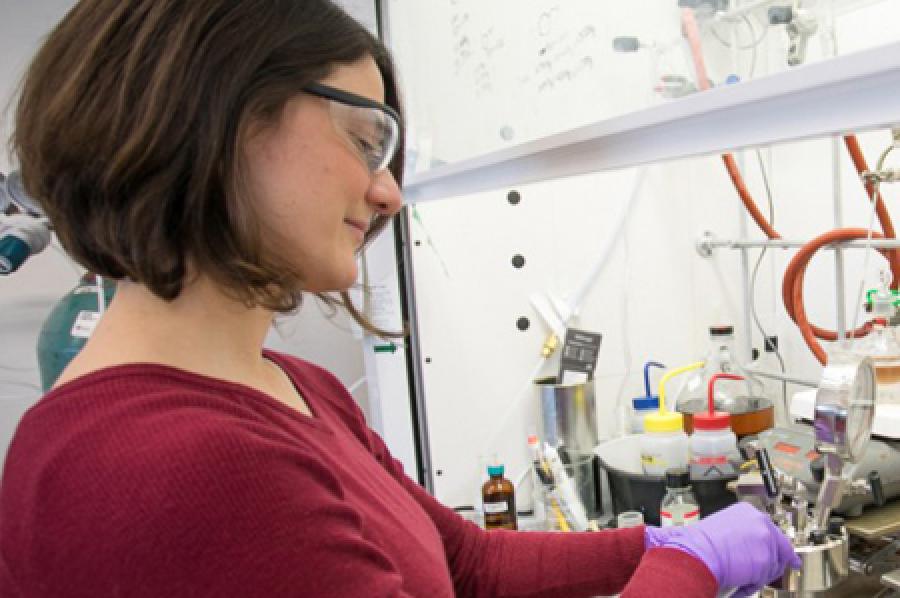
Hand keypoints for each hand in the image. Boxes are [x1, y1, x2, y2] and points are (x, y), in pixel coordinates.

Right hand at [644, 503, 800, 596]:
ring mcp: (765, 539)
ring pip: (773, 565)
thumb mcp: (721, 528)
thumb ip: (740, 534)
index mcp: (746, 511)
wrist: (697, 552)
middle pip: (778, 546)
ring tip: (740, 578)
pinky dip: (751, 585)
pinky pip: (764, 578)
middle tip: (767, 573)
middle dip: (774, 562)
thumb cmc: (700, 542)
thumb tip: (746, 547)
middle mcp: (759, 521)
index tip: (783, 553)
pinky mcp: (767, 559)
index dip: (774, 544)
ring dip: (759, 575)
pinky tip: (739, 585)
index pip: (769, 529)